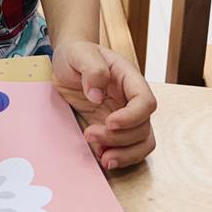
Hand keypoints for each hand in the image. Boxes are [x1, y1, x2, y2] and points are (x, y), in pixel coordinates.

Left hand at [51, 40, 156, 169]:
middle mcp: (132, 99)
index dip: (132, 116)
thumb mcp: (78, 54)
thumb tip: (97, 94)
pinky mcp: (114, 130)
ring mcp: (125, 116)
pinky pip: (127, 149)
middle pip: (143, 127)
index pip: (145, 101)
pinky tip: (100, 155)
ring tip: (101, 156)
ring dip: (124, 154)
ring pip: (141, 143)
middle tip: (90, 134)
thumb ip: (91, 69)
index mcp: (129, 78)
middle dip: (119, 138)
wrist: (66, 64)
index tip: (110, 122)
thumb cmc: (76, 55)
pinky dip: (119, 157)